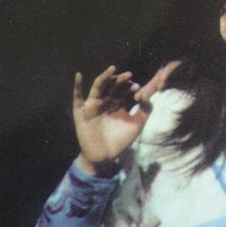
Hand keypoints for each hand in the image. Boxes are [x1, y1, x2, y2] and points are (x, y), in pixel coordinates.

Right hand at [73, 61, 180, 175]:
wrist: (104, 157)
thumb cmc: (120, 141)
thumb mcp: (136, 125)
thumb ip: (144, 111)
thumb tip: (148, 96)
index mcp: (118, 103)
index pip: (124, 90)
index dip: (131, 87)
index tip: (138, 87)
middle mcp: (106, 102)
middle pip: (113, 86)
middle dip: (121, 80)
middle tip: (129, 75)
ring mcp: (93, 105)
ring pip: (98, 87)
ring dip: (105, 77)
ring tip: (113, 68)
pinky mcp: (81, 112)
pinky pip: (77, 98)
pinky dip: (76, 86)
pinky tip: (78, 75)